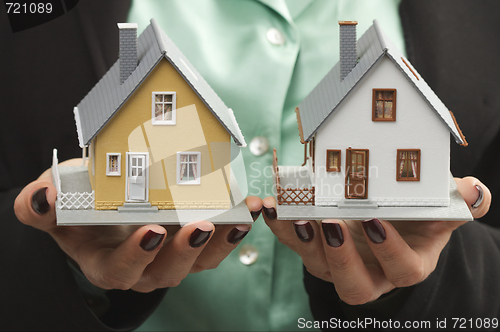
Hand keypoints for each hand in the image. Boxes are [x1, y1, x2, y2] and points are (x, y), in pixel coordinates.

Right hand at [14, 159, 255, 292]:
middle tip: (198, 225)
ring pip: (202, 260)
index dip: (137, 257)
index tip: (151, 232)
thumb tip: (42, 198)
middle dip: (185, 251)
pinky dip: (236, 226)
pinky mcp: (195, 242)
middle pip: (168, 271)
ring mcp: (173, 256)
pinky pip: (219, 242)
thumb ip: (39, 206)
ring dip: (222, 240)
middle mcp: (144, 267)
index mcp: (108, 264)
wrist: (106, 206)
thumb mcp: (53, 204)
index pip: (121, 271)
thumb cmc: (80, 207)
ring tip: (239, 217)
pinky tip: (250, 208)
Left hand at [262, 177, 490, 304]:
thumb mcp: (440, 207)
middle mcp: (370, 270)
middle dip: (339, 257)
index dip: (389, 251)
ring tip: (291, 211)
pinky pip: (292, 242)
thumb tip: (475, 191)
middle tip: (329, 222)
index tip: (376, 222)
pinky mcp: (314, 246)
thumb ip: (458, 203)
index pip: (403, 270)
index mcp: (406, 263)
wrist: (388, 214)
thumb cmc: (415, 214)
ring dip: (301, 239)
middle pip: (353, 283)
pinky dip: (279, 224)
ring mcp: (338, 261)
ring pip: (316, 264)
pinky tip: (270, 203)